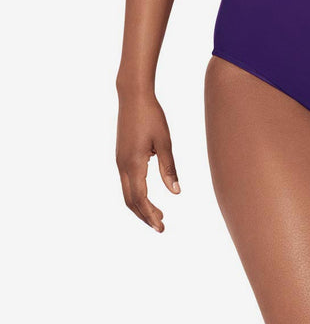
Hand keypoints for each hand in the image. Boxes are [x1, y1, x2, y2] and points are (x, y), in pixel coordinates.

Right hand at [116, 93, 180, 231]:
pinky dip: (136, 195)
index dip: (150, 215)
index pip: (140, 199)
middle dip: (145, 216)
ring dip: (140, 207)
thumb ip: (169, 168)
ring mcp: (119, 161)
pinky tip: (148, 195)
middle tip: (161, 227)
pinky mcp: (120, 156)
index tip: (161, 227)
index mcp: (134, 164)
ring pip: (126, 193)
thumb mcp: (165, 142)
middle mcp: (122, 165)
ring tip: (157, 215)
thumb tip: (176, 192)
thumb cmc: (152, 116)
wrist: (133, 96)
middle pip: (130, 201)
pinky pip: (126, 182)